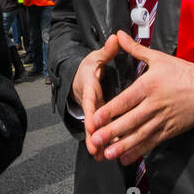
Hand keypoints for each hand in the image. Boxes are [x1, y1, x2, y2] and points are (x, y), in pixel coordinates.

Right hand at [72, 34, 122, 158]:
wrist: (77, 78)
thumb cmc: (88, 68)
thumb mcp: (96, 57)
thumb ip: (107, 51)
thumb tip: (116, 37)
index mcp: (89, 88)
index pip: (90, 101)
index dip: (92, 113)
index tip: (93, 124)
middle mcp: (89, 103)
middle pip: (90, 121)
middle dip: (93, 136)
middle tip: (96, 149)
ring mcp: (92, 113)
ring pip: (94, 130)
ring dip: (97, 143)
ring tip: (101, 156)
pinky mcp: (97, 119)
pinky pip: (100, 131)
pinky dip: (102, 143)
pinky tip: (106, 155)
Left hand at [88, 31, 193, 166]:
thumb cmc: (182, 72)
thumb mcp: (158, 58)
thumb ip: (135, 49)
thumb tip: (118, 35)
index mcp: (148, 86)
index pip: (125, 100)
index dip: (109, 111)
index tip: (95, 118)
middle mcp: (153, 105)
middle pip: (130, 121)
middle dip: (112, 132)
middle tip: (96, 140)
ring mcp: (162, 120)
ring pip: (140, 135)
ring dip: (123, 146)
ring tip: (108, 154)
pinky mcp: (169, 131)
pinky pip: (152, 143)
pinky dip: (139, 151)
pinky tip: (126, 158)